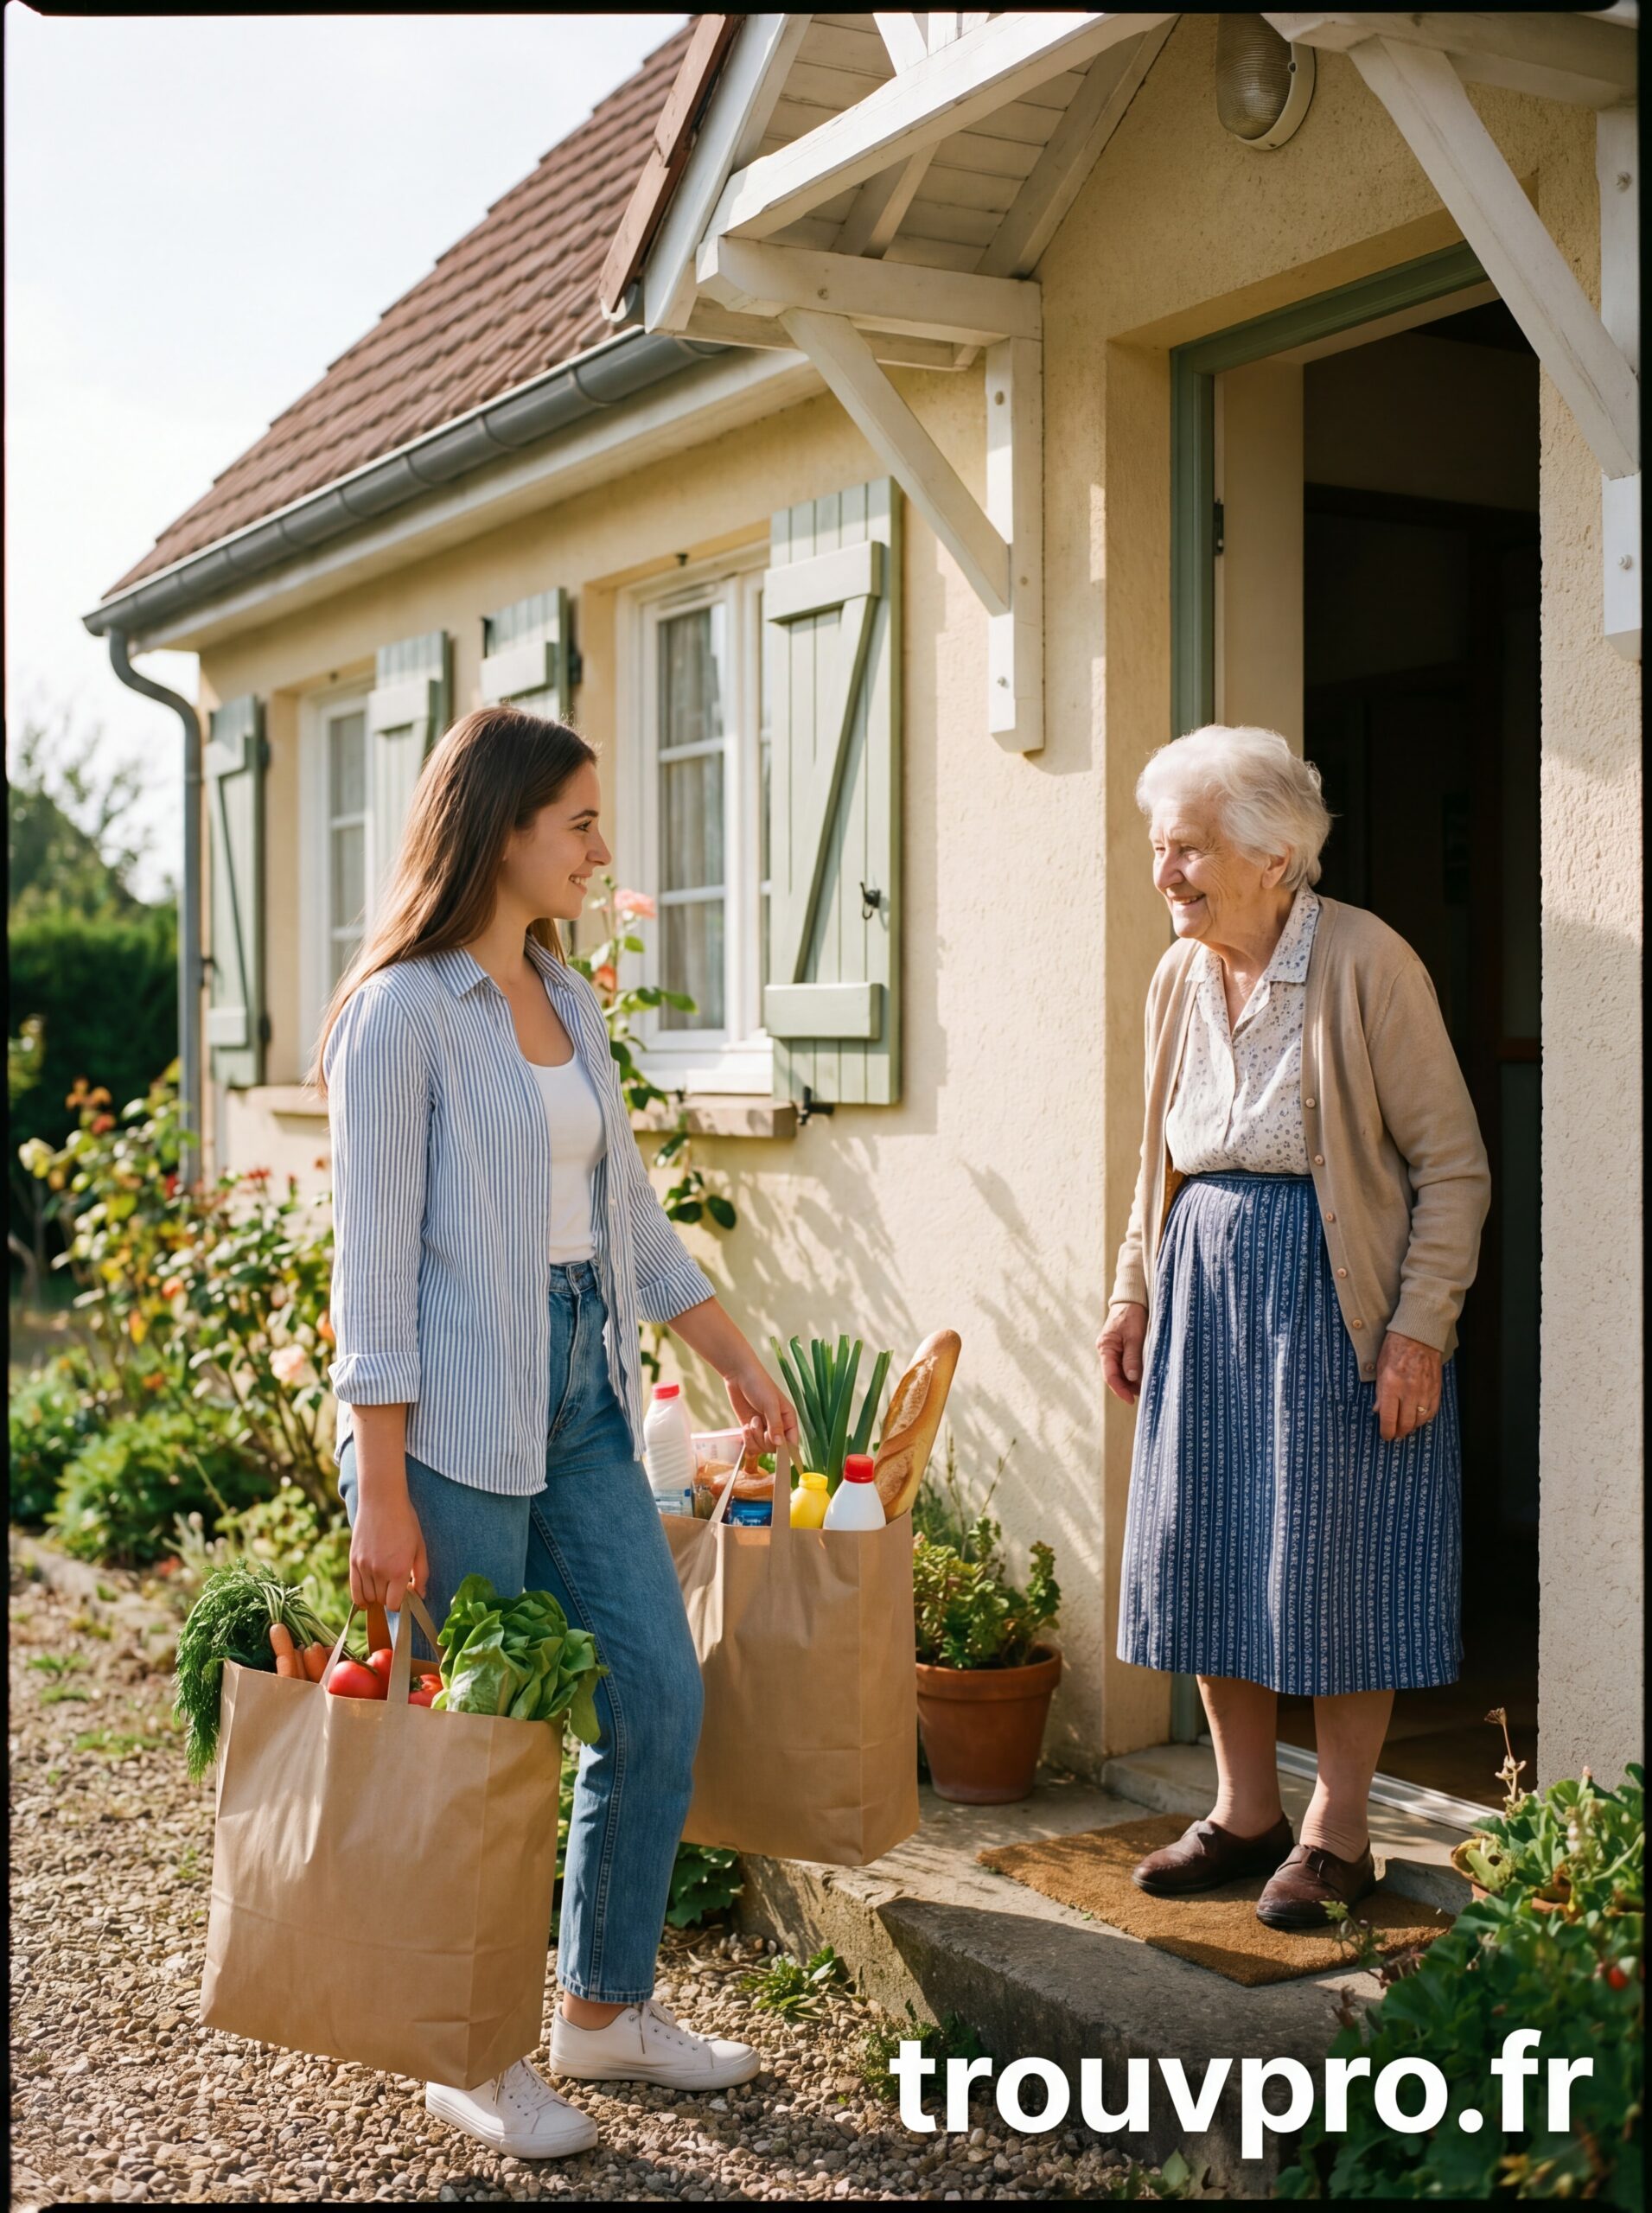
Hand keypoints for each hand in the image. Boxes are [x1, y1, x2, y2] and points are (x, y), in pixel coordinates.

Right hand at [350, 1484, 427, 1612]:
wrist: (382, 1501)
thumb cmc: (405, 1522)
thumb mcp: (420, 1547)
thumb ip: (421, 1574)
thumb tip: (420, 1595)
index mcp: (398, 1569)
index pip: (394, 1605)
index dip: (400, 1603)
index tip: (404, 1594)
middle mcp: (379, 1571)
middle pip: (381, 1601)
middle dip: (389, 1598)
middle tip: (396, 1586)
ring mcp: (363, 1567)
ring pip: (368, 1597)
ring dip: (377, 1597)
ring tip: (384, 1585)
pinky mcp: (353, 1561)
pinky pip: (354, 1590)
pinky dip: (361, 1598)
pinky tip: (367, 1598)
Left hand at [722, 1356, 799, 1455]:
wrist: (739, 1375)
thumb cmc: (759, 1384)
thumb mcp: (770, 1404)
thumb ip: (776, 1425)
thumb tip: (780, 1445)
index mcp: (788, 1419)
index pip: (792, 1442)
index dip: (785, 1449)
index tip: (775, 1446)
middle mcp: (778, 1426)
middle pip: (775, 1448)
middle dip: (764, 1439)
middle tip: (758, 1422)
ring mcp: (764, 1428)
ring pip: (762, 1448)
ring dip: (754, 1438)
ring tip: (751, 1421)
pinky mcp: (751, 1429)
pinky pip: (751, 1444)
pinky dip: (747, 1439)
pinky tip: (745, 1427)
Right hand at [1098, 1301, 1148, 1404]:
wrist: (1132, 1298)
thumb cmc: (1132, 1314)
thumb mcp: (1134, 1336)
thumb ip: (1132, 1357)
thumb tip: (1131, 1379)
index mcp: (1105, 1347)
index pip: (1110, 1375)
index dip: (1120, 1389)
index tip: (1131, 1399)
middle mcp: (1106, 1350)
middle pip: (1114, 1375)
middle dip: (1127, 1387)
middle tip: (1143, 1394)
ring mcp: (1112, 1349)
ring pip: (1120, 1371)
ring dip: (1130, 1380)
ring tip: (1145, 1386)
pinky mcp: (1120, 1347)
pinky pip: (1124, 1364)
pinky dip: (1133, 1372)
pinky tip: (1143, 1375)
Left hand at [1374, 1329, 1443, 1443]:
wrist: (1419, 1336)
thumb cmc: (1395, 1349)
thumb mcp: (1380, 1369)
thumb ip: (1380, 1393)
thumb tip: (1379, 1411)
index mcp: (1392, 1386)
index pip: (1389, 1418)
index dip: (1387, 1432)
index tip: (1385, 1436)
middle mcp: (1410, 1392)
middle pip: (1406, 1424)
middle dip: (1399, 1432)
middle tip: (1395, 1434)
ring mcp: (1425, 1392)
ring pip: (1420, 1420)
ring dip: (1412, 1427)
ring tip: (1405, 1427)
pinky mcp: (1436, 1390)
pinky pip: (1432, 1412)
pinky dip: (1425, 1419)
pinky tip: (1418, 1419)